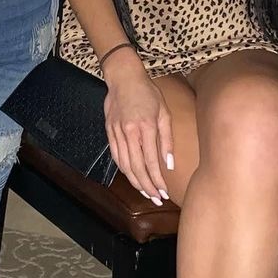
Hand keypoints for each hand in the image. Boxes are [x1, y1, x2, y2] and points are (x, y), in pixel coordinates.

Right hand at [102, 49, 172, 202]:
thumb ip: (167, 140)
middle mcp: (129, 132)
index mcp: (146, 127)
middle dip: (147, 186)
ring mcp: (116, 132)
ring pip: (124, 165)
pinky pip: (116, 156)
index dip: (157, 180)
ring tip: (145, 192)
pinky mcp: (109, 131)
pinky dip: (124, 169)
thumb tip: (169, 164)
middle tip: (155, 199)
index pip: (151, 161)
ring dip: (135, 182)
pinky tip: (132, 177)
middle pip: (136, 167)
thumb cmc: (148, 93)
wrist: (124, 78)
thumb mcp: (164, 113)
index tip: (164, 192)